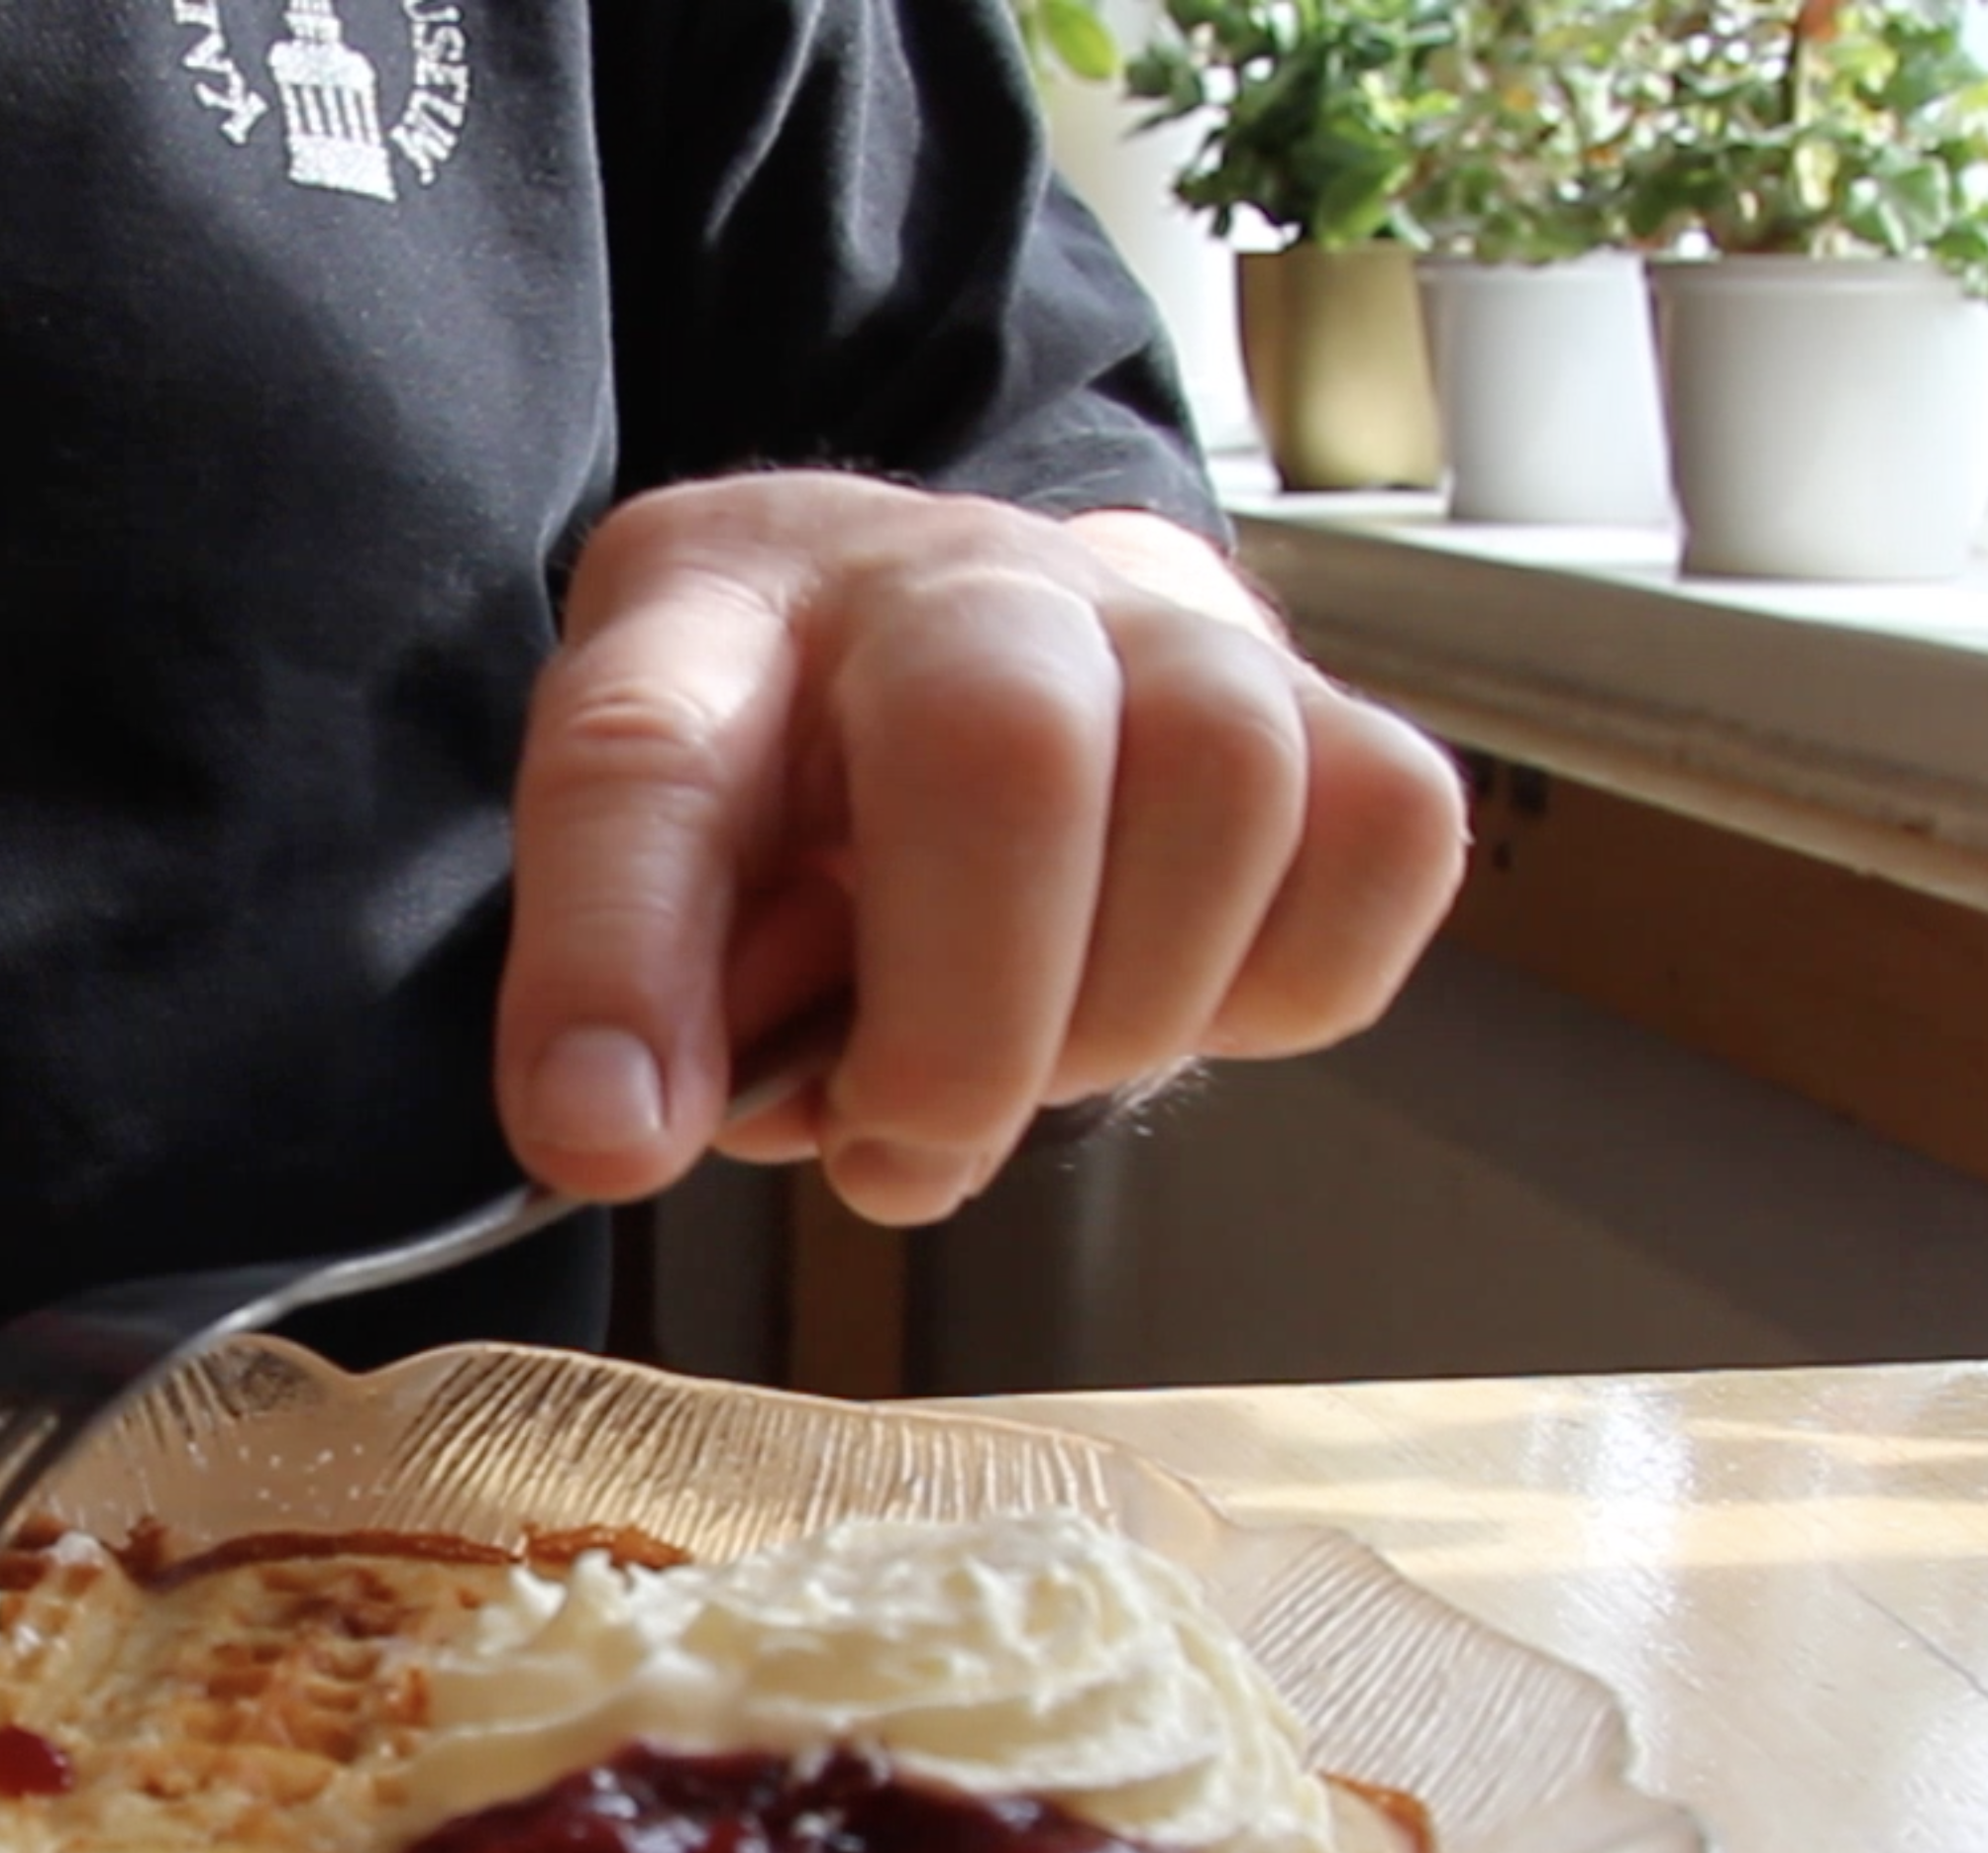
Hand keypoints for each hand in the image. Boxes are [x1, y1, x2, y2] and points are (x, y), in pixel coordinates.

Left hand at [495, 473, 1465, 1223]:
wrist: (980, 644)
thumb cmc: (800, 786)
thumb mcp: (647, 873)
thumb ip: (626, 992)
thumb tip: (623, 1132)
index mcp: (719, 610)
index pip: (644, 752)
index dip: (620, 952)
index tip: (604, 1136)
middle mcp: (952, 575)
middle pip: (998, 747)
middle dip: (958, 1027)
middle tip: (892, 1141)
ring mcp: (1168, 619)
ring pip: (1225, 787)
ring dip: (1121, 1015)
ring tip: (1030, 1063)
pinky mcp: (1332, 705)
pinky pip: (1383, 842)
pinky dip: (1285, 984)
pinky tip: (1170, 995)